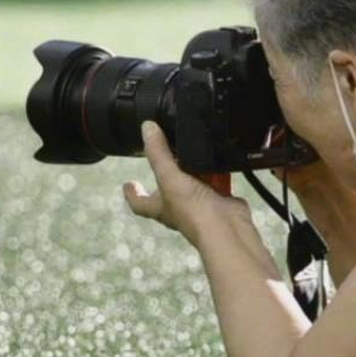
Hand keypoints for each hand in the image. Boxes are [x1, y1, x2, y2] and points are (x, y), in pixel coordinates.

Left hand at [122, 121, 248, 241]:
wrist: (227, 228)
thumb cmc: (194, 212)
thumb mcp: (169, 177)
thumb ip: (158, 153)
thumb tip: (146, 128)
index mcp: (161, 207)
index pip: (139, 203)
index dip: (132, 194)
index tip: (128, 183)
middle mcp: (180, 208)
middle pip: (168, 191)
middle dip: (167, 175)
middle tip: (165, 156)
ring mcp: (201, 204)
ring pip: (194, 184)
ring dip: (194, 170)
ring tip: (192, 150)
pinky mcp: (221, 199)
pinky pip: (219, 181)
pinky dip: (219, 170)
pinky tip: (220, 156)